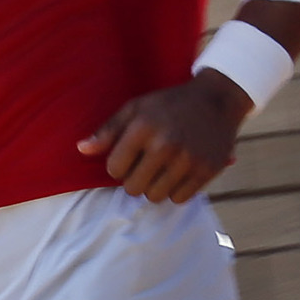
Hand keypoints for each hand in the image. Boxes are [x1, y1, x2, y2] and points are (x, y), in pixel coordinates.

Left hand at [79, 74, 250, 202]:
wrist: (217, 100)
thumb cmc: (170, 104)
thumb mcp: (136, 108)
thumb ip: (108, 130)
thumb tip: (82, 150)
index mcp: (143, 126)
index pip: (114, 170)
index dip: (118, 165)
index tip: (129, 156)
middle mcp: (166, 144)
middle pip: (133, 188)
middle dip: (135, 180)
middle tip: (147, 165)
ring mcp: (188, 159)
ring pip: (156, 197)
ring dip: (156, 187)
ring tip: (163, 170)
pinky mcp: (207, 170)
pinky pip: (180, 199)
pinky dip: (177, 191)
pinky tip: (180, 173)